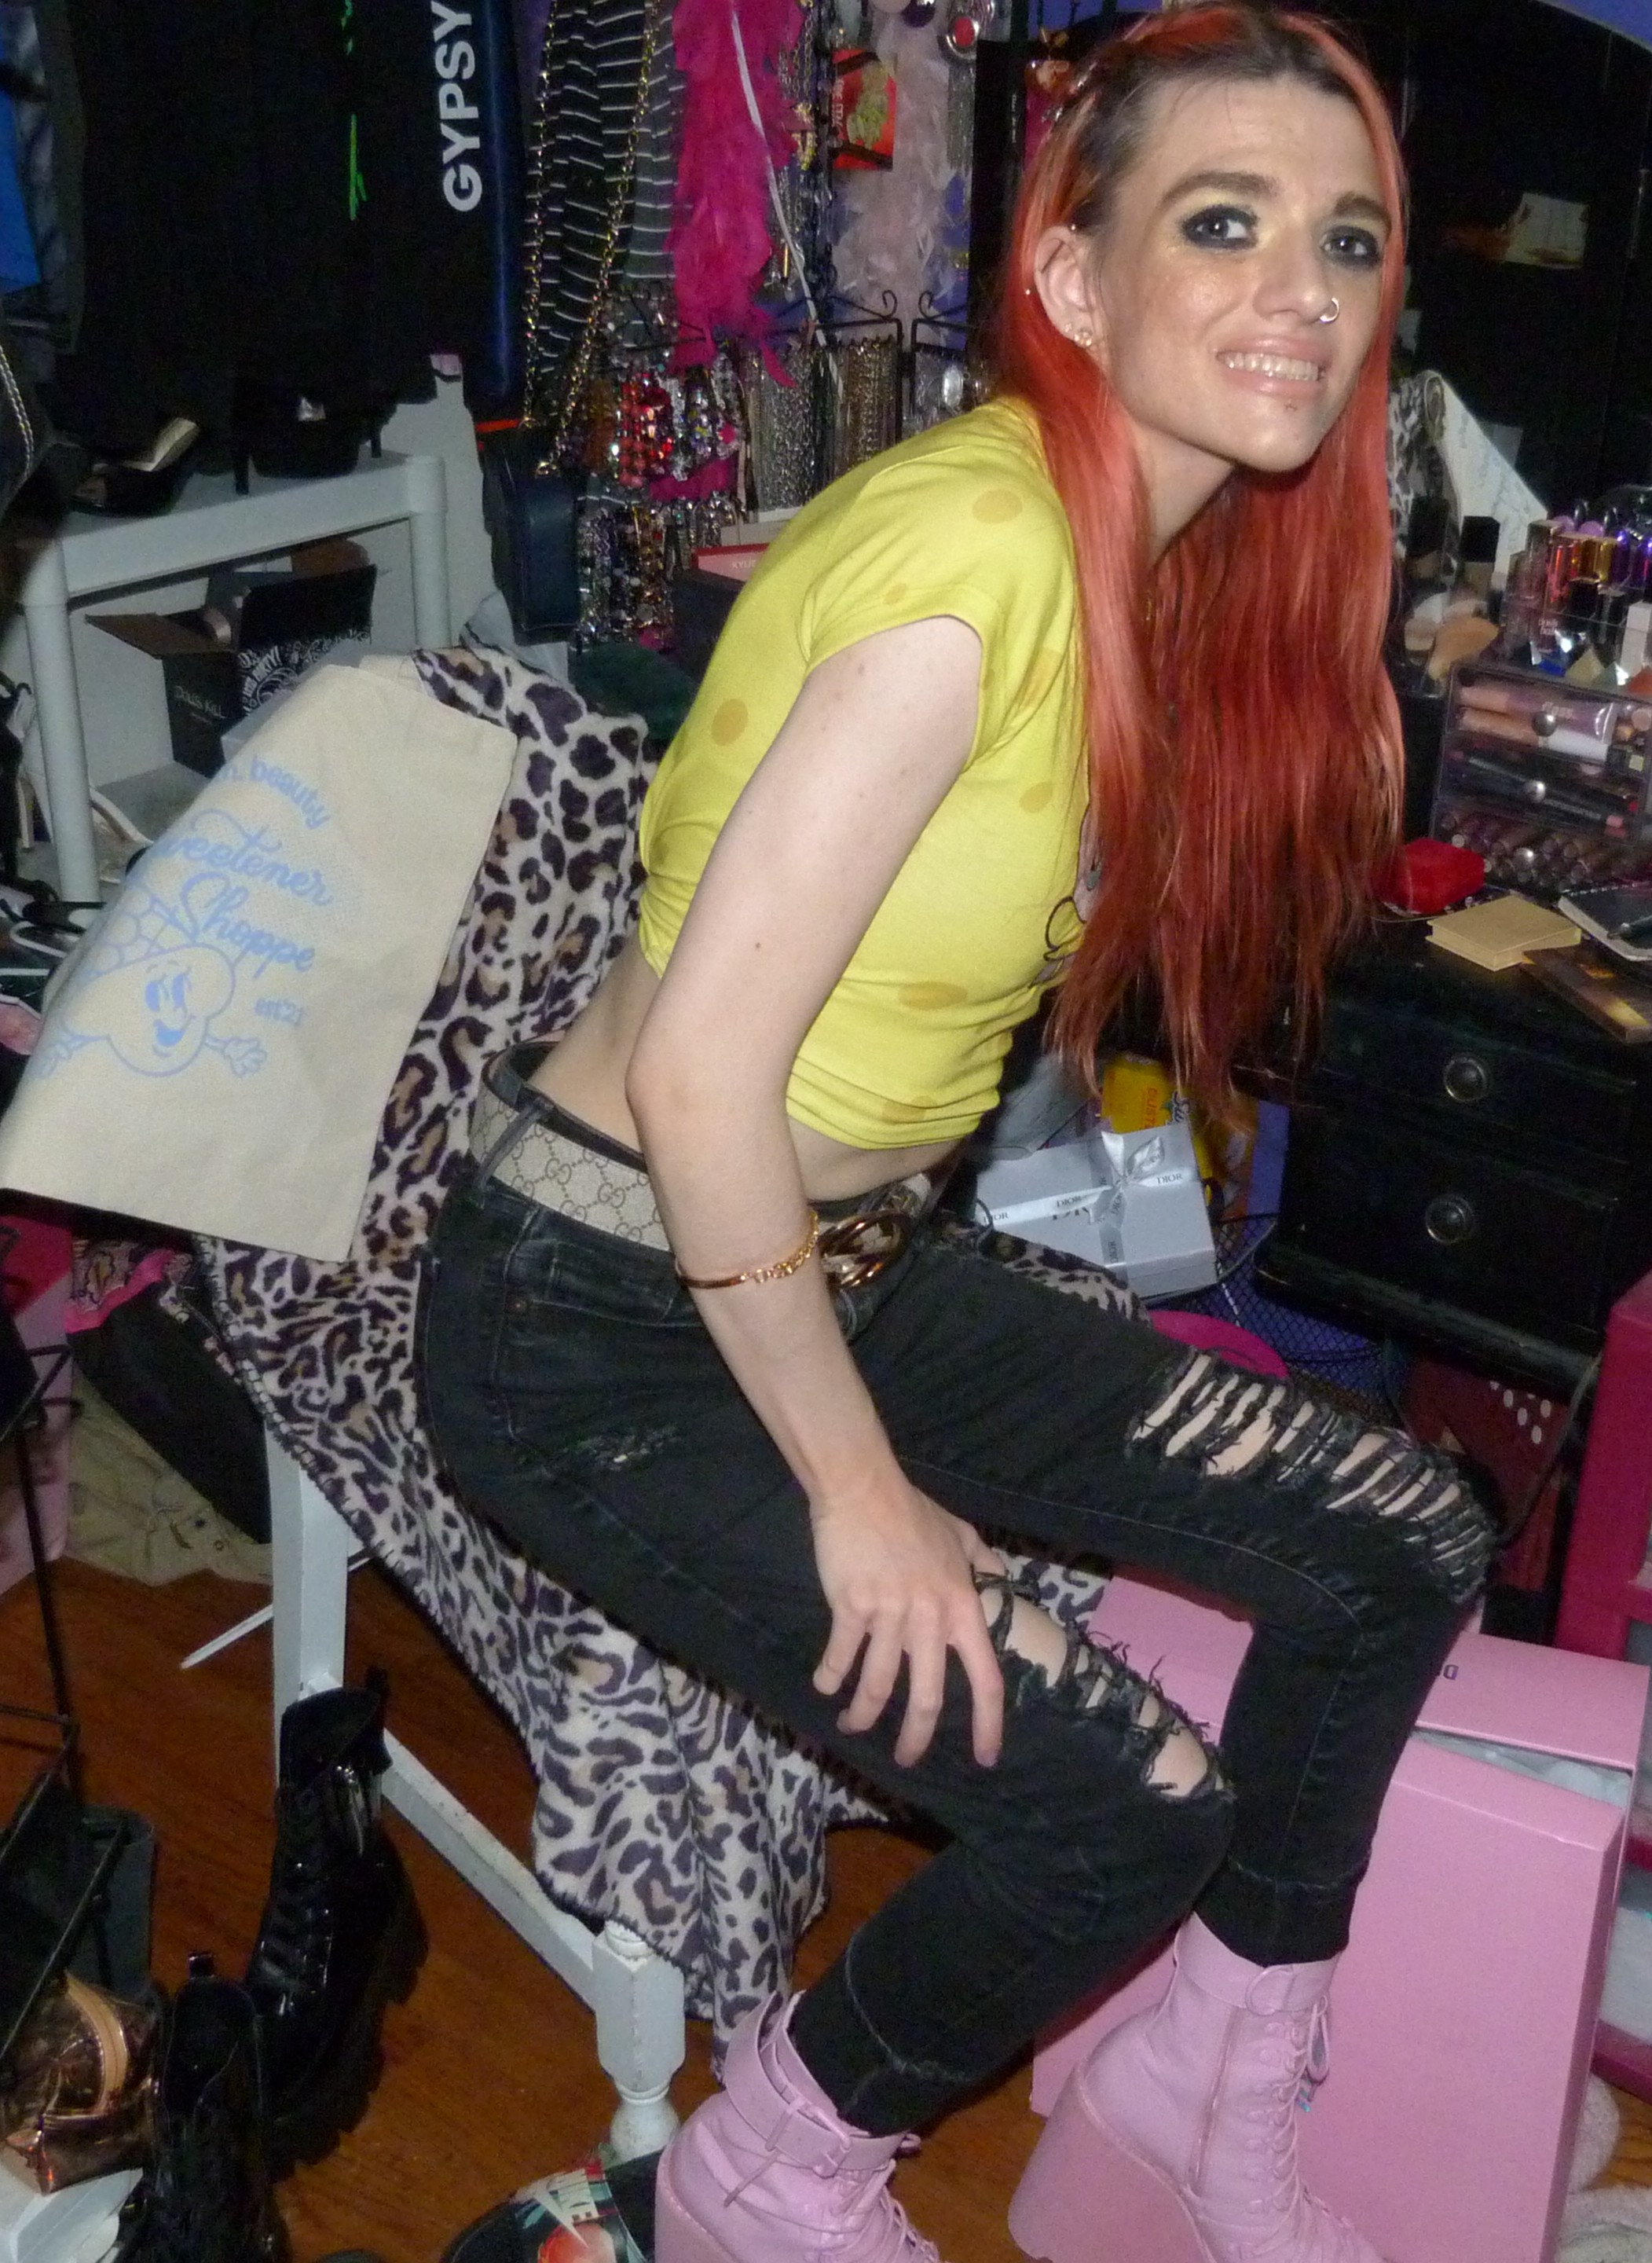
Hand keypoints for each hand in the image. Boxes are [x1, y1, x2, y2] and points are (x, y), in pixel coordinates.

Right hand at [809, 1482, 1004, 1768]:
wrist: (864, 1488)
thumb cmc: (912, 1511)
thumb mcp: (961, 1532)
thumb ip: (984, 1562)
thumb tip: (1001, 1579)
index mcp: (962, 1606)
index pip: (986, 1678)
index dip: (988, 1724)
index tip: (984, 1758)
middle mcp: (930, 1617)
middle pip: (928, 1697)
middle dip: (915, 1739)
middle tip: (905, 1758)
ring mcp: (890, 1613)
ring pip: (878, 1685)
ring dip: (863, 1714)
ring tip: (852, 1725)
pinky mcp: (852, 1606)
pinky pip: (841, 1655)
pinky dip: (830, 1677)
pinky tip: (824, 1687)